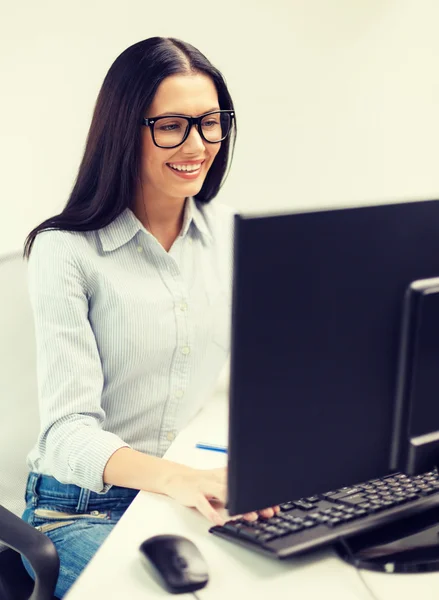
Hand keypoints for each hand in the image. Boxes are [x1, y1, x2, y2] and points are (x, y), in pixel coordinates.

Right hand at [161, 465, 278, 524]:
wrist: (177, 478)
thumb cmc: (201, 482)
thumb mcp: (220, 479)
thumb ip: (235, 485)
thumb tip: (258, 496)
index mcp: (225, 474)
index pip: (245, 482)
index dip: (260, 494)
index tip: (274, 505)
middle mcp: (217, 478)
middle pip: (238, 488)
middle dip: (254, 500)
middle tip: (268, 511)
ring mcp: (205, 486)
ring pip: (223, 494)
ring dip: (238, 506)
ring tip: (250, 516)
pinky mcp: (194, 494)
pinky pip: (204, 504)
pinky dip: (212, 513)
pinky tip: (219, 521)